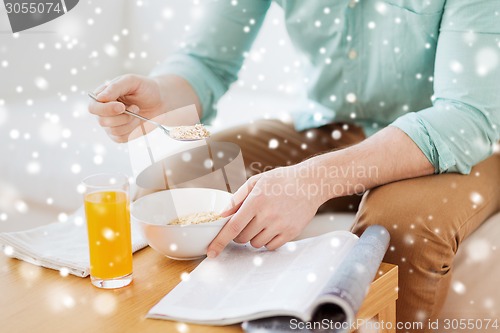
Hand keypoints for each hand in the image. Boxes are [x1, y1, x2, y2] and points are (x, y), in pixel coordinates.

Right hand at [88, 74, 165, 142]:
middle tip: (135, 107)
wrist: (160, 101)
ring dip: (129, 122)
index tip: (122, 107)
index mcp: (102, 96)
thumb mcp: (131, 81)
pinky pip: (120, 138)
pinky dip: (132, 130)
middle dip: (122, 116)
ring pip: (113, 131)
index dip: (106, 109)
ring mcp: (111, 124)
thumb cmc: (145, 88)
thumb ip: (115, 87)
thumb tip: (100, 98)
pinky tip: (137, 121)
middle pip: (102, 121)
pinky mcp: (120, 134)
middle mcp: (103, 111)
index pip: (93, 107)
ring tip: (137, 112)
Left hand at [207, 164, 324, 256]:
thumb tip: (222, 215)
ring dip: (253, 237)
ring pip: (255, 244)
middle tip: (247, 221)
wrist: (310, 183)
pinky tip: (272, 228)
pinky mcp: (291, 233)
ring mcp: (280, 225)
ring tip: (262, 222)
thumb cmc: (280, 180)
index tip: (211, 252)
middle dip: (239, 233)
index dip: (220, 241)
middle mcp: (268, 215)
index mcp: (256, 201)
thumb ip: (237, 199)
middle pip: (242, 238)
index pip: (233, 227)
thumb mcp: (256, 182)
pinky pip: (271, 247)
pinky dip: (267, 241)